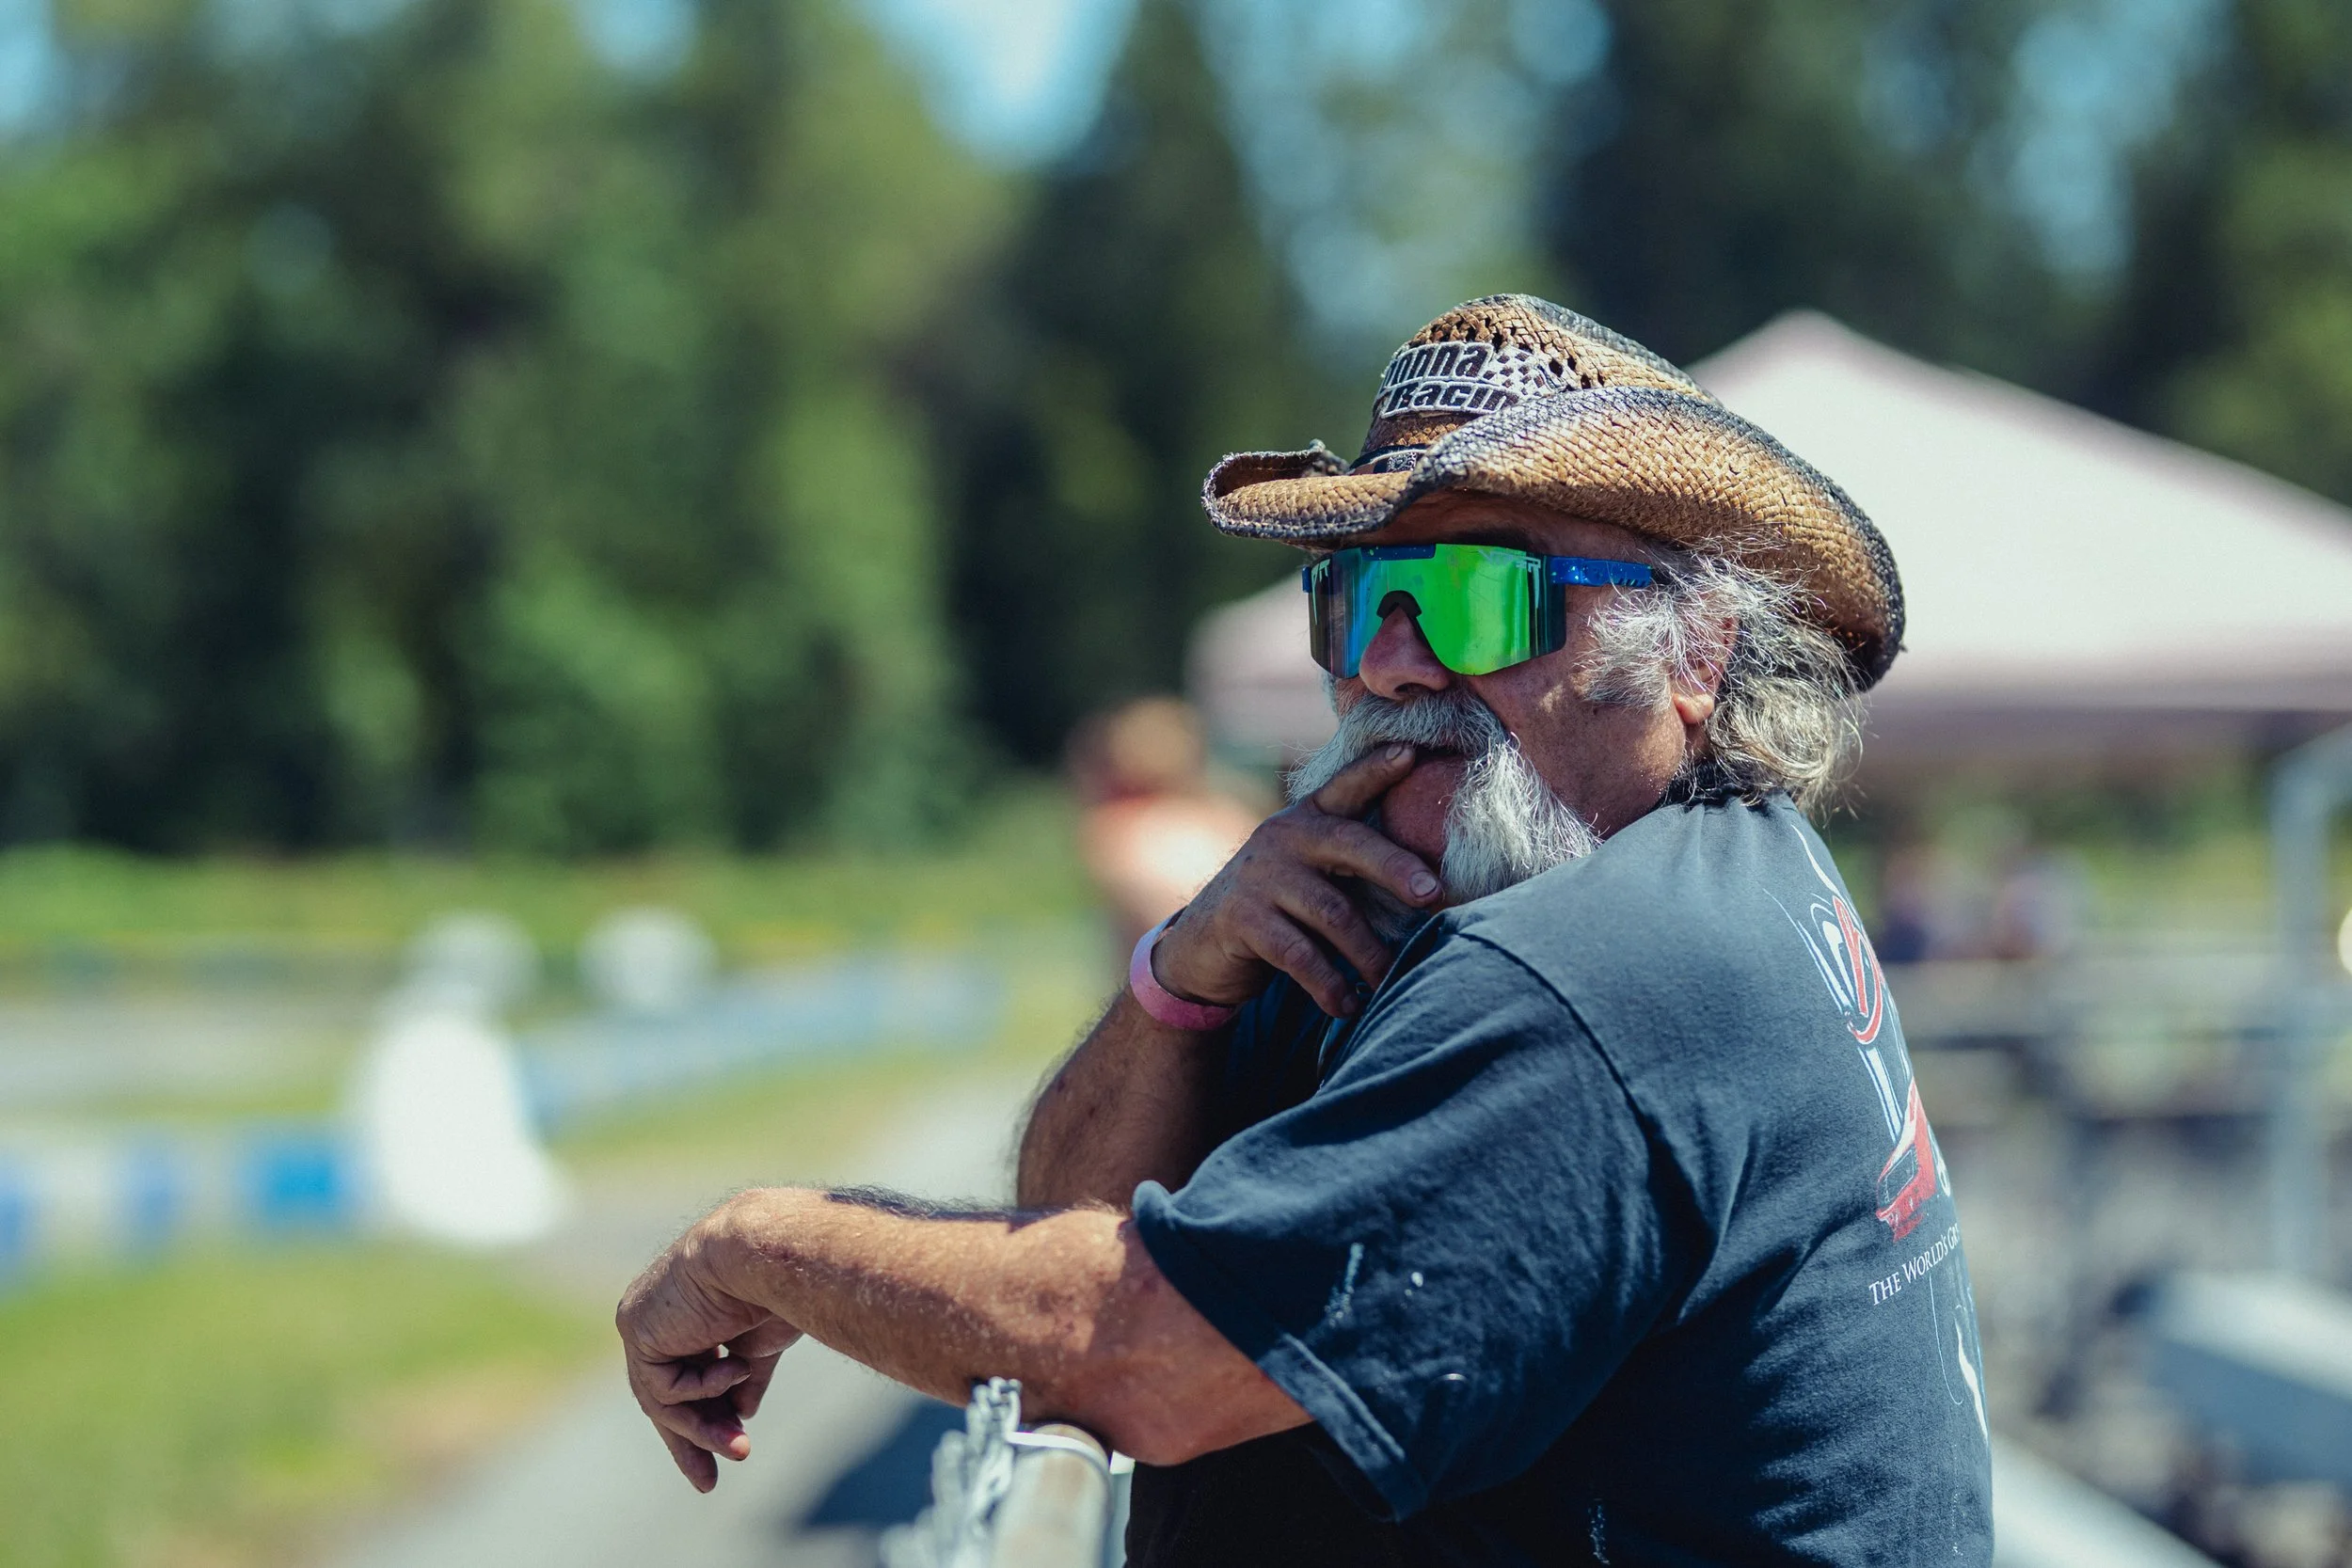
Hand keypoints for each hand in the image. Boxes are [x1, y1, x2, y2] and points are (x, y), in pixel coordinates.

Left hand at [616, 1203, 803, 1491]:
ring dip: (702, 1430)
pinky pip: (662, 1387)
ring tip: (741, 1450)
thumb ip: (744, 1378)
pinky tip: (734, 1368)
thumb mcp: (759, 1343)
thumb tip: (741, 1415)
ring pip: (663, 1399)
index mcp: (690, 1314)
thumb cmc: (773, 1285)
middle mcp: (659, 1317)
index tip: (732, 1449)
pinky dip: (701, 1389)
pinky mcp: (637, 1329)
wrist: (763, 1253)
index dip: (706, 1417)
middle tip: (708, 1484)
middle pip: (666, 1396)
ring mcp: (643, 1322)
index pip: (686, 1377)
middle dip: (692, 1438)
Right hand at [1152, 743, 1438, 1018]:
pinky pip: (1299, 954)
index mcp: (1306, 820)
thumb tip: (1434, 886)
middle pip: (1349, 845)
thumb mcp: (1309, 874)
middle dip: (1395, 867)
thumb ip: (1350, 863)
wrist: (1201, 948)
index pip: (1346, 788)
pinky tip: (1349, 1005)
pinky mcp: (1242, 919)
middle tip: (1433, 894)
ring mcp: (1260, 877)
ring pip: (1332, 912)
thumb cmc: (1280, 909)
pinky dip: (1330, 985)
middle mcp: (1283, 838)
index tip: (1412, 751)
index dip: (1377, 769)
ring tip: (1391, 980)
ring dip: (1369, 953)